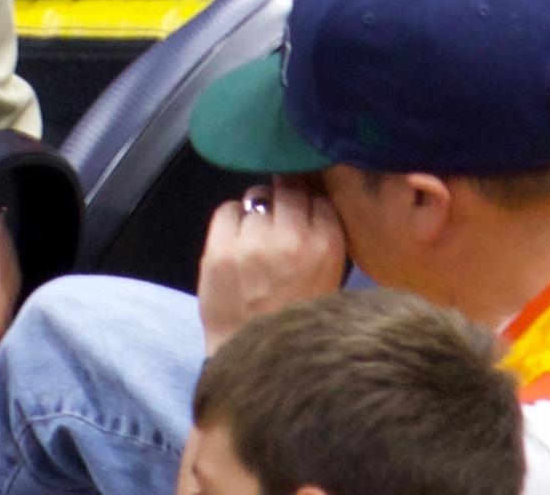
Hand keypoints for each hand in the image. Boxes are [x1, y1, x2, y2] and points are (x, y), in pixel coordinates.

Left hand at [194, 179, 347, 352]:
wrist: (259, 363)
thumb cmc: (297, 322)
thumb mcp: (328, 280)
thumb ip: (322, 240)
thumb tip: (312, 199)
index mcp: (328, 247)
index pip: (320, 196)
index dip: (309, 201)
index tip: (303, 210)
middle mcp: (293, 238)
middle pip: (289, 187)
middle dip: (285, 196)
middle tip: (278, 215)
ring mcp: (254, 242)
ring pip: (257, 197)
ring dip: (257, 213)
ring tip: (257, 241)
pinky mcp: (220, 249)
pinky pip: (228, 210)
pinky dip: (232, 221)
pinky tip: (236, 245)